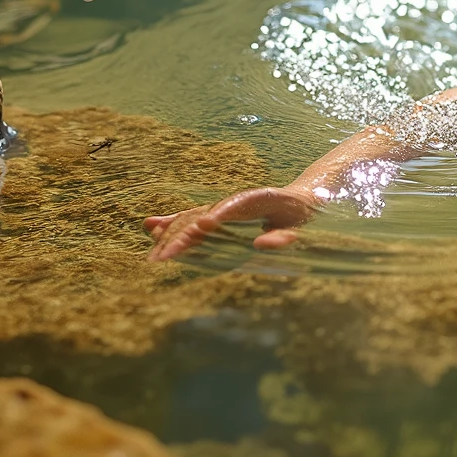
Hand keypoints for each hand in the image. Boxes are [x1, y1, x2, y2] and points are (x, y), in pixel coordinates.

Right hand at [144, 185, 317, 261]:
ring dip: (173, 232)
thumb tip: (261, 245)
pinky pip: (192, 219)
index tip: (198, 229)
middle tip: (164, 257)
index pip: (231, 207)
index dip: (215, 217)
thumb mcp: (301, 228)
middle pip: (204, 214)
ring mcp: (225, 207)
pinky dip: (174, 224)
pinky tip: (153, 227)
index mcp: (257, 199)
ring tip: (153, 248)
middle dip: (184, 235)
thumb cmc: (302, 217)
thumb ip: (283, 238)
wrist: (304, 200)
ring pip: (193, 216)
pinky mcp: (219, 216)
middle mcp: (235, 201)